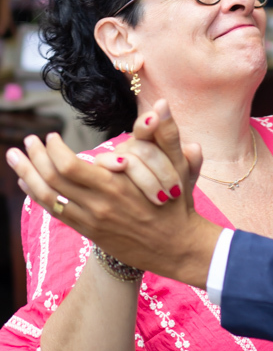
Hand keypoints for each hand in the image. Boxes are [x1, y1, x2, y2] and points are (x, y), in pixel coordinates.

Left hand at [6, 103, 221, 287]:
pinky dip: (38, 195)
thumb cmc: (178, 203)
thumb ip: (167, 133)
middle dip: (34, 158)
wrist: (177, 246)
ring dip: (28, 175)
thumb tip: (162, 104)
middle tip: (27, 141)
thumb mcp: (178, 166)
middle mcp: (98, 206)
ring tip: (15, 158)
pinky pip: (55, 212)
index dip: (54, 149)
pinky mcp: (90, 231)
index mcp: (116, 187)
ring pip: (48, 197)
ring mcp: (92, 221)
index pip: (69, 166)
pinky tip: (28, 183)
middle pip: (52, 180)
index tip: (51, 136)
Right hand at [94, 99, 202, 206]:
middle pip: (145, 148)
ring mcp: (115, 157)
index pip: (152, 126)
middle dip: (163, 170)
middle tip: (176, 192)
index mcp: (153, 142)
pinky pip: (103, 162)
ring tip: (162, 198)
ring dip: (147, 178)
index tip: (156, 117)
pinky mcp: (100, 171)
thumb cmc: (170, 196)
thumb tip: (194, 147)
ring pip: (128, 157)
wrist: (153, 218)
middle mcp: (132, 146)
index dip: (154, 121)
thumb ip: (192, 165)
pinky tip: (122, 165)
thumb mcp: (185, 182)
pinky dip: (112, 161)